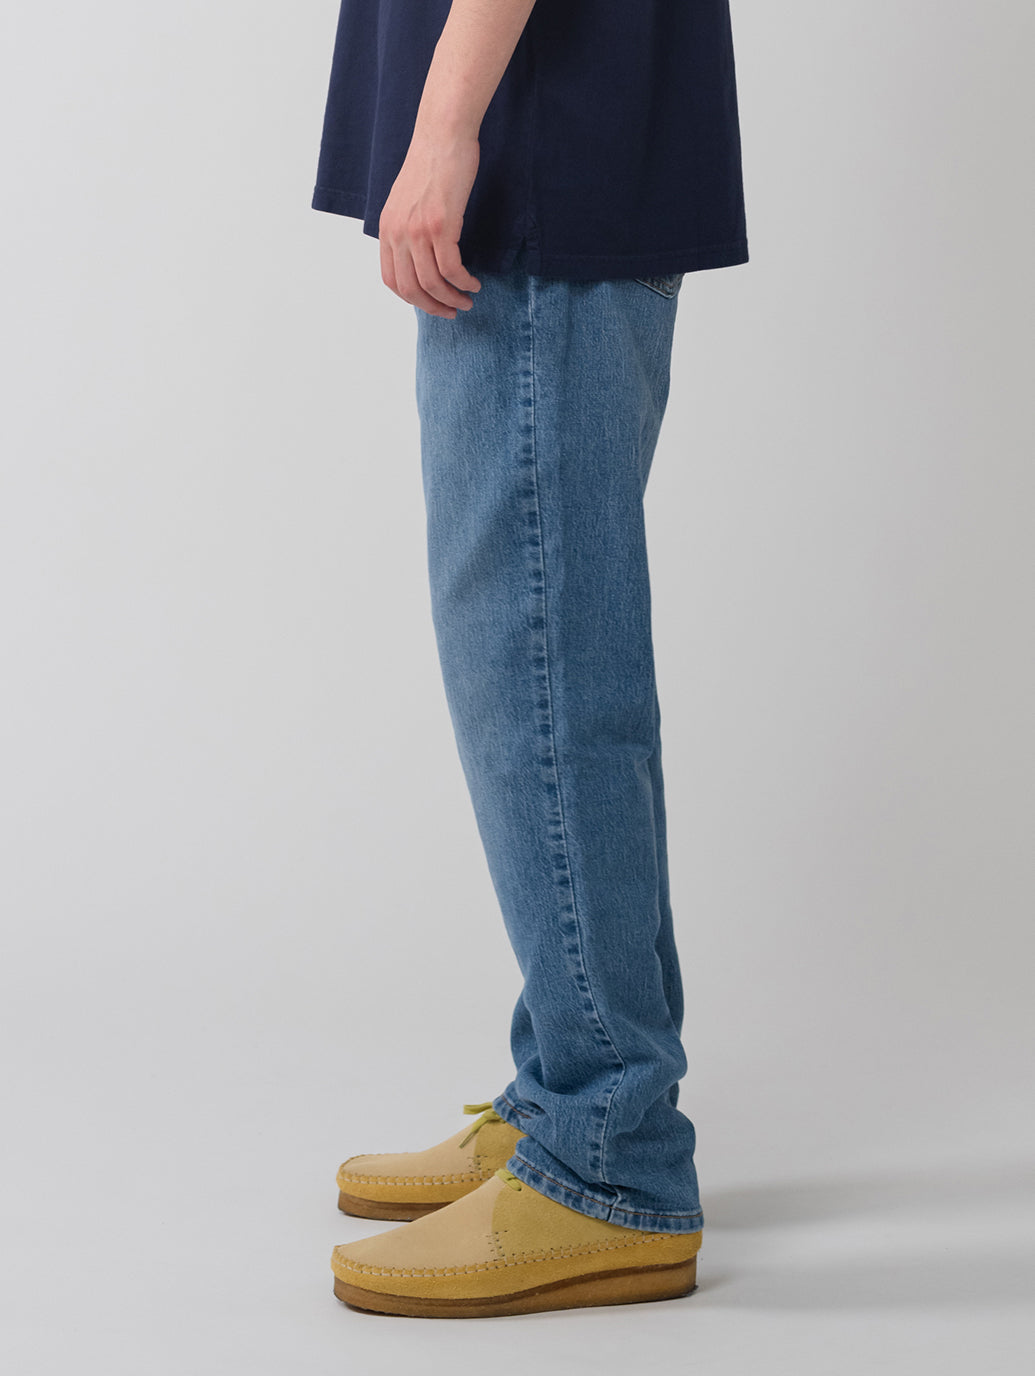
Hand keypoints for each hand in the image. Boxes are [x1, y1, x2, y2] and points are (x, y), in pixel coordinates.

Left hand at [378, 128, 482, 318]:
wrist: (443, 134)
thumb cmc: (433, 163)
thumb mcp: (409, 200)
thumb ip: (408, 227)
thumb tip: (420, 255)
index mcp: (387, 229)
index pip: (391, 280)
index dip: (412, 299)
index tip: (431, 304)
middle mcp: (397, 233)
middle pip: (410, 289)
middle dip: (433, 307)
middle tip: (452, 311)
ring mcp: (417, 230)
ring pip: (432, 282)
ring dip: (452, 298)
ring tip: (467, 300)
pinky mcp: (439, 225)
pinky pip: (451, 268)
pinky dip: (463, 281)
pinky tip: (473, 282)